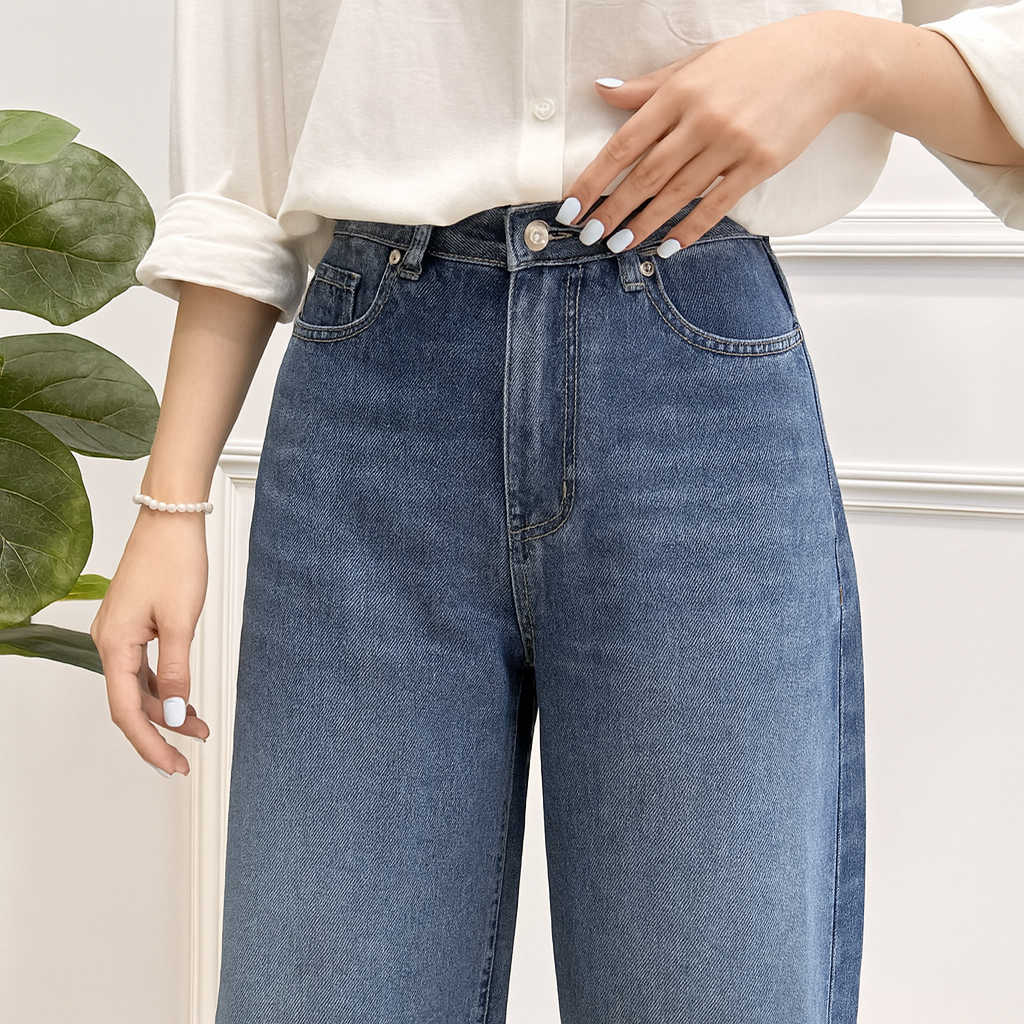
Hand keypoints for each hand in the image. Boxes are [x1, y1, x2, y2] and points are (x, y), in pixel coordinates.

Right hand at [91, 509, 210, 776]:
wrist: (172, 518)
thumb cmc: (174, 559)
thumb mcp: (181, 621)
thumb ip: (175, 670)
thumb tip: (170, 711)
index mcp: (114, 644)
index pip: (126, 711)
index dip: (149, 743)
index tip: (173, 765)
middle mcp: (110, 641)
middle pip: (129, 703)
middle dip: (161, 730)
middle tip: (190, 753)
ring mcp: (120, 632)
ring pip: (138, 685)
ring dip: (165, 708)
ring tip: (197, 726)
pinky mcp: (134, 622)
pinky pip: (143, 666)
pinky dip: (163, 684)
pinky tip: (182, 695)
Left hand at [557, 11, 863, 253]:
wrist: (824, 59)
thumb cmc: (756, 60)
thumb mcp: (697, 64)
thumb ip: (648, 87)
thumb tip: (601, 91)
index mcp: (679, 92)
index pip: (623, 145)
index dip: (594, 179)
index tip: (572, 206)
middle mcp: (702, 119)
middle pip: (645, 176)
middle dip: (613, 210)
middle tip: (590, 235)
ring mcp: (732, 143)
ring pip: (677, 195)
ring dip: (645, 225)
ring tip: (620, 245)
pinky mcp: (760, 164)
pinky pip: (717, 206)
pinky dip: (691, 229)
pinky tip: (670, 246)